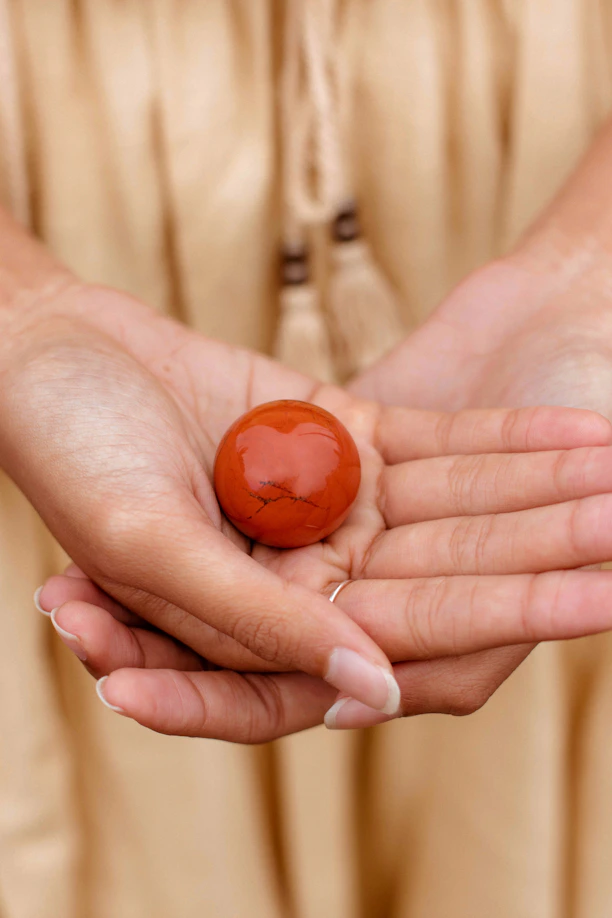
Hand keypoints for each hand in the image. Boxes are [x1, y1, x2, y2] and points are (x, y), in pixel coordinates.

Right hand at [16, 217, 601, 734]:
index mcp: (261, 626)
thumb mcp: (150, 544)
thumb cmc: (69, 451)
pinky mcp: (337, 435)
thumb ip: (256, 627)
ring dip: (543, 496)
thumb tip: (373, 693)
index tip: (598, 601)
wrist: (47, 354)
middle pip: (450, 574)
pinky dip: (502, 440)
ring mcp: (331, 504)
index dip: (505, 618)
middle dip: (547, 556)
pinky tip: (579, 441)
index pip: (403, 638)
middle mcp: (309, 575)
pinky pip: (435, 443)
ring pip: (458, 507)